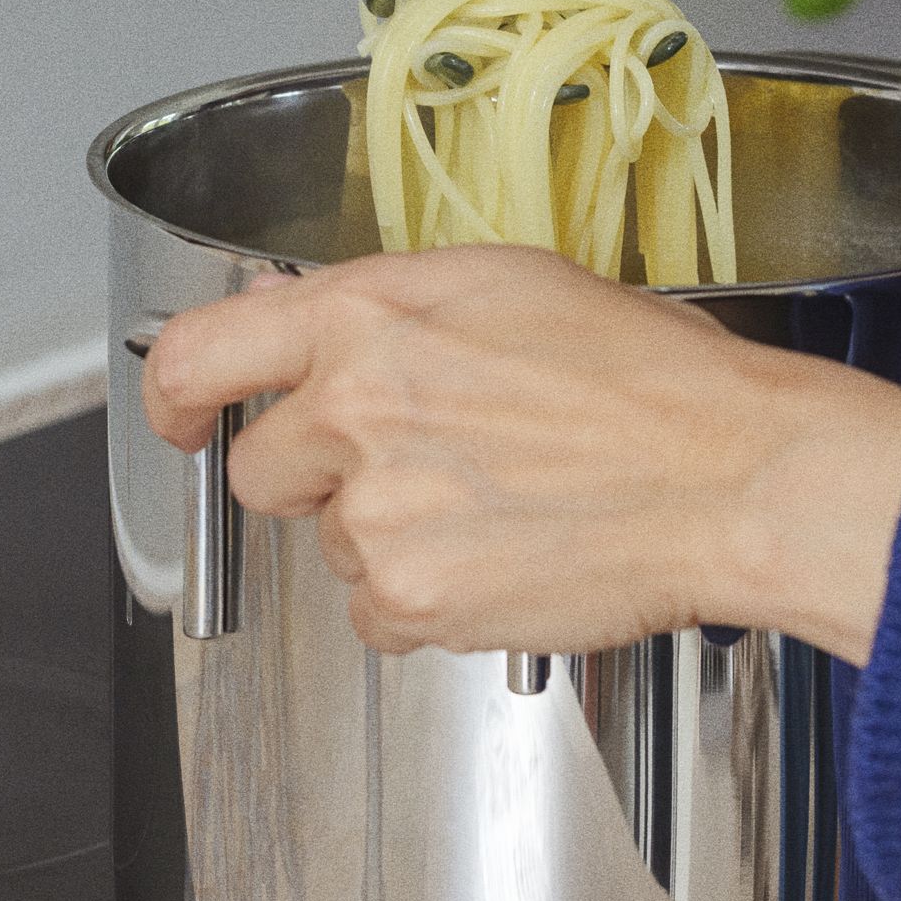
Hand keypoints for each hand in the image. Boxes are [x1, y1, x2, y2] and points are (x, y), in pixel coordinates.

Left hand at [142, 246, 900, 666]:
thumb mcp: (503, 286)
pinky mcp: (409, 598)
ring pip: (330, 543)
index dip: (173, 394)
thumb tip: (294, 319)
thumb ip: (382, 309)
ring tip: (498, 503)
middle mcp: (354, 407)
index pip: (197, 352)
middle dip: (317, 474)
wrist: (728, 473)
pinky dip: (427, 598)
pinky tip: (505, 554)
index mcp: (368, 315)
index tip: (183, 415)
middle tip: (416, 463)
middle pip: (260, 466)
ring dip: (389, 534)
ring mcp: (375, 511)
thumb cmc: (648, 375)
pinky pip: (378, 613)